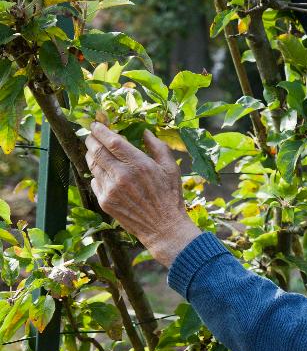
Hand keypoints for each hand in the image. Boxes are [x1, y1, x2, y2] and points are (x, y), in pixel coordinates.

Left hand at [85, 122, 200, 266]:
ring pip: (93, 166)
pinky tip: (103, 171)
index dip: (101, 130)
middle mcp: (122, 176)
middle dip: (91, 140)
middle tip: (91, 134)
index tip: (96, 124)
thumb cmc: (170, 195)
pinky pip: (94, 181)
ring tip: (94, 150)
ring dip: (91, 155)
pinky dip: (96, 173)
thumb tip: (145, 132)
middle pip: (97, 151)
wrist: (163, 227)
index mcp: (139, 164)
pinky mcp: (105, 202)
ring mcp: (111, 189)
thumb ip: (157, 147)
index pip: (112, 141)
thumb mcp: (170, 168)